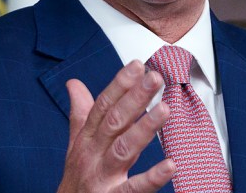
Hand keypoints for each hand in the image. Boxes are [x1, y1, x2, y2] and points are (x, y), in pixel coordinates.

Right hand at [56, 60, 174, 192]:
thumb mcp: (75, 144)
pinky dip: (152, 178)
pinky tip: (171, 165)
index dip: (119, 85)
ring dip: (144, 128)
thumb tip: (74, 83)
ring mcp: (102, 178)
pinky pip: (134, 189)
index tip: (137, 65)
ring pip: (123, 149)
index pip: (102, 106)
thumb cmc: (76, 179)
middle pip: (113, 122)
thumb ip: (80, 113)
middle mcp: (92, 155)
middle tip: (154, 77)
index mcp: (86, 139)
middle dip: (134, 98)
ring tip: (165, 109)